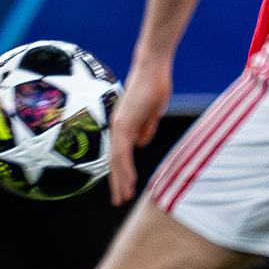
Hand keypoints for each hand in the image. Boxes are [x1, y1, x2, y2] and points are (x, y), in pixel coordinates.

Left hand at [109, 51, 173, 203]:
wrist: (152, 67)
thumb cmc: (154, 85)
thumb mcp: (152, 113)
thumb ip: (145, 128)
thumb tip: (140, 144)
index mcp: (123, 125)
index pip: (119, 154)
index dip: (121, 172)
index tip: (124, 188)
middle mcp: (117, 126)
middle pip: (114, 161)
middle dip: (117, 182)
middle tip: (118, 201)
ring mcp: (119, 125)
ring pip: (116, 160)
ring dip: (120, 180)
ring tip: (122, 198)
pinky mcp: (124, 123)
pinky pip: (122, 151)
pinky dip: (124, 168)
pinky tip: (127, 182)